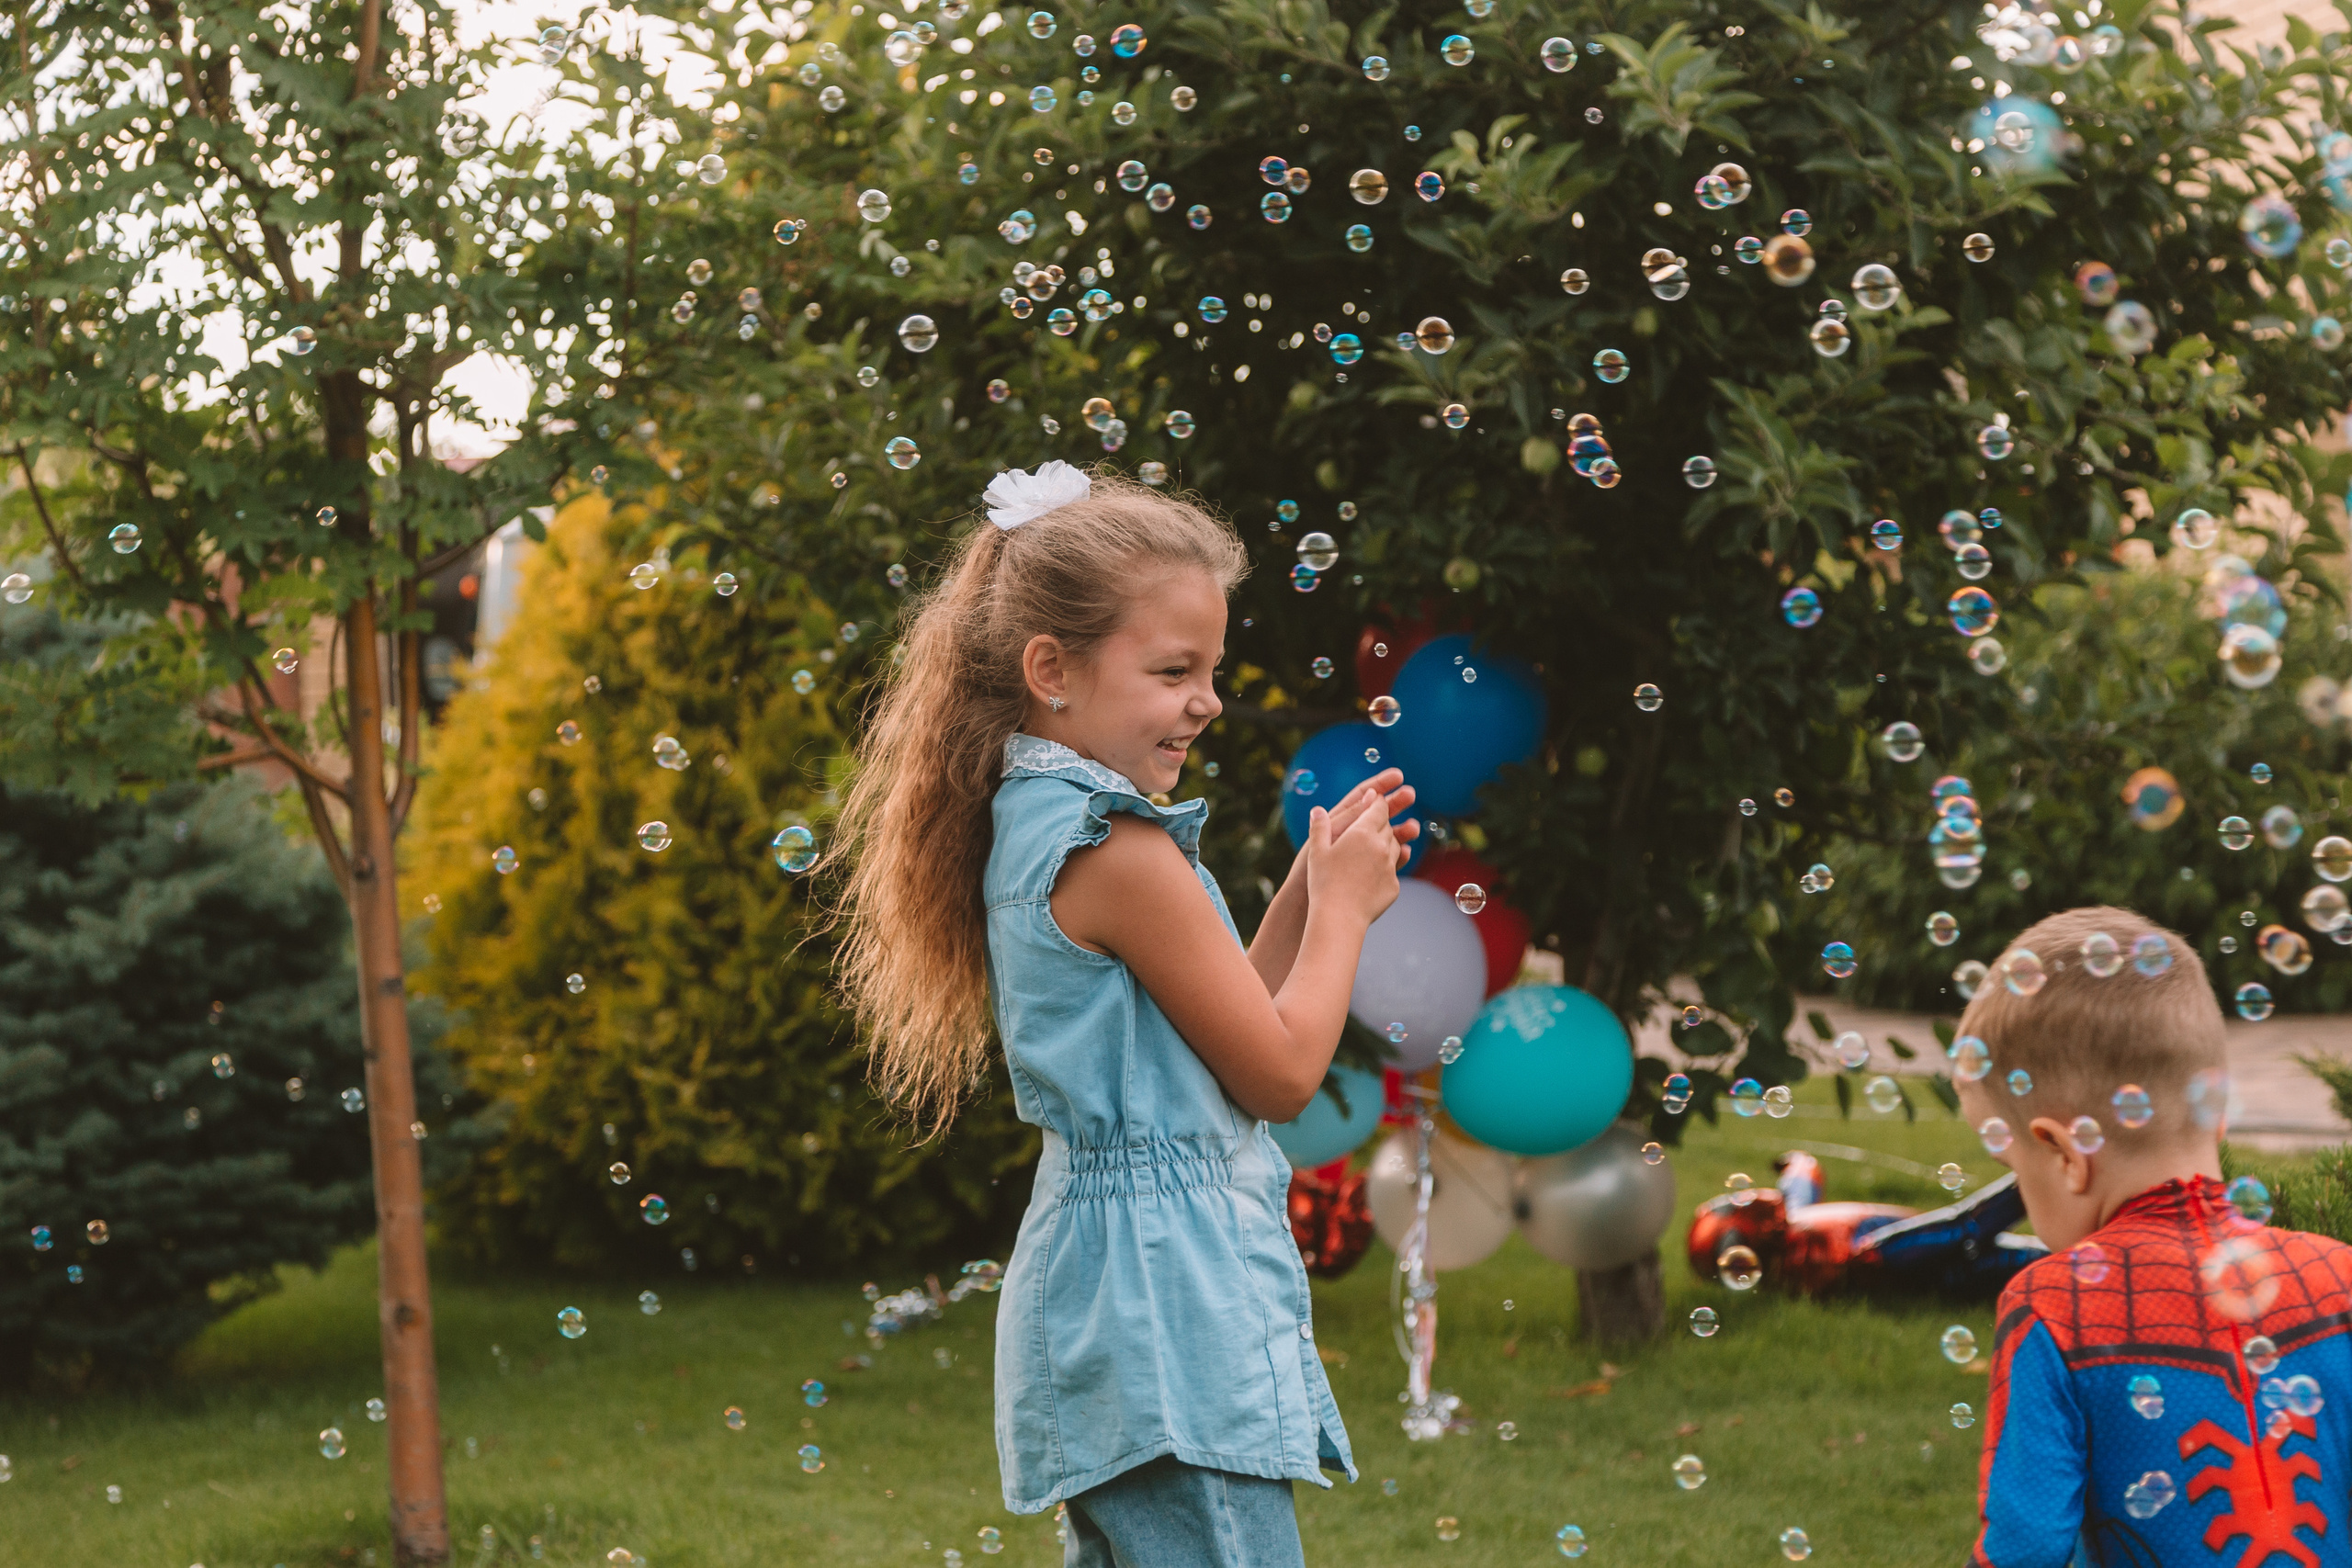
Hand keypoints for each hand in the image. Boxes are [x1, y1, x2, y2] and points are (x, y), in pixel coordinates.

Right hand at [1305, 794, 1401, 928]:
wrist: (1338, 917)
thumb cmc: (1323, 882)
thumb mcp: (1316, 851)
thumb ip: (1319, 827)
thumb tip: (1317, 810)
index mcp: (1362, 832)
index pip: (1378, 808)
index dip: (1377, 802)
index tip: (1375, 800)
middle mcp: (1381, 846)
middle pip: (1387, 826)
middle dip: (1381, 822)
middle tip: (1371, 823)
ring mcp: (1390, 866)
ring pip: (1395, 846)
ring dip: (1387, 842)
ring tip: (1372, 847)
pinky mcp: (1394, 885)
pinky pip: (1393, 870)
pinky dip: (1386, 867)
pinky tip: (1372, 872)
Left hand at [1311, 769, 1420, 869]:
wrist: (1308, 905)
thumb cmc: (1311, 871)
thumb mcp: (1328, 839)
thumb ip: (1350, 817)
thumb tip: (1371, 793)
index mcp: (1340, 821)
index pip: (1364, 796)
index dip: (1381, 784)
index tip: (1398, 775)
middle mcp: (1353, 833)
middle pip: (1379, 813)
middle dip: (1396, 803)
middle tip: (1410, 794)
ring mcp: (1364, 851)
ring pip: (1387, 835)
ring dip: (1401, 829)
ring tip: (1413, 827)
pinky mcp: (1371, 869)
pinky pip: (1388, 857)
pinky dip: (1398, 853)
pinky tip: (1407, 851)